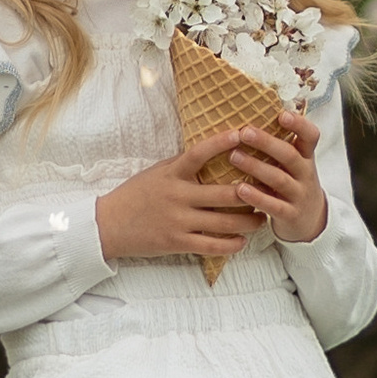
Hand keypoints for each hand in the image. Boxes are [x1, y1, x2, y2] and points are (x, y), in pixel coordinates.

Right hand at [97, 130, 271, 264]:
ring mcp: (178, 221)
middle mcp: (177, 196)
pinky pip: (212, 245)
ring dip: (249, 221)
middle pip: (225, 194)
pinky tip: (242, 241)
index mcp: (172, 173)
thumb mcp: (156, 173)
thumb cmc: (135, 195)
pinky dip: (232, 244)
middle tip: (268, 191)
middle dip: (252, 193)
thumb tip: (212, 149)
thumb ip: (182, 164)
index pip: (200, 153)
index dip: (222, 142)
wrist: (108, 225)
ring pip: (225, 222)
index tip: (243, 132)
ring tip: (261, 219)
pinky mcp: (177, 242)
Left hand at [217, 113, 326, 245]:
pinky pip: (273, 205)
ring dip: (255, 167)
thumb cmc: (292, 184)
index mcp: (306, 157)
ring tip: (233, 156)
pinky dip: (256, 197)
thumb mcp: (293, 165)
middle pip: (289, 155)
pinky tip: (239, 189)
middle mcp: (305, 174)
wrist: (310, 221)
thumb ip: (278, 146)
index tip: (282, 114)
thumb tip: (246, 118)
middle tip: (244, 131)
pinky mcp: (290, 215)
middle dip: (267, 142)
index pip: (311, 136)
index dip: (299, 124)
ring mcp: (299, 195)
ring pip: (278, 179)